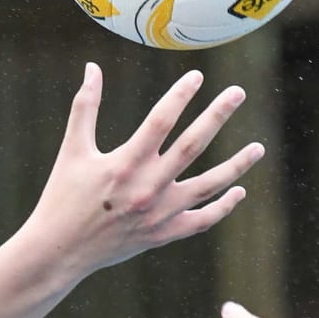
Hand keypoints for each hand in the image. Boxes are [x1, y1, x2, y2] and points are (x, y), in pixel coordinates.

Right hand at [24, 65, 259, 277]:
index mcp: (125, 163)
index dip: (180, 95)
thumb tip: (92, 67)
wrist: (60, 250)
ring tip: (258, 147)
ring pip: (208, 185)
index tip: (197, 76)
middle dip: (217, 116)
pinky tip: (239, 191)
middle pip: (193, 145)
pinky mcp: (162, 234)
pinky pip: (201, 220)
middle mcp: (147, 187)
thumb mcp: (71, 150)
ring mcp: (159, 213)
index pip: (161, 120)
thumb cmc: (62, 197)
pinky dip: (223, 207)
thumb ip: (85, 107)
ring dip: (236, 166)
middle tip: (238, 93)